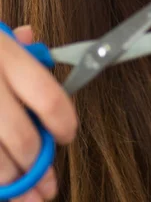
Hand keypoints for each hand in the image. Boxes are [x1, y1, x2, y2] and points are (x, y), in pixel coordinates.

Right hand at [0, 25, 77, 201]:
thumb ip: (14, 46)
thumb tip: (31, 41)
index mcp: (1, 54)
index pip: (48, 96)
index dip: (64, 123)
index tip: (67, 134)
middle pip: (22, 139)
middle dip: (35, 163)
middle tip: (42, 173)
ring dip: (10, 182)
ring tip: (18, 186)